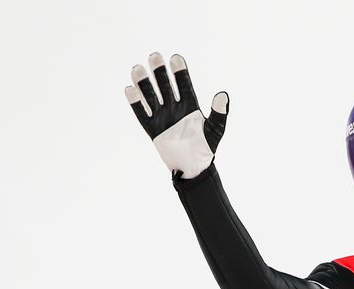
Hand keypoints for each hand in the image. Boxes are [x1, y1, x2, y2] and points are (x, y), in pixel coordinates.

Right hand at [125, 52, 228, 178]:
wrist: (194, 167)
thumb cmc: (207, 148)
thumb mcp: (215, 129)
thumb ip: (219, 112)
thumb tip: (223, 94)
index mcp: (190, 105)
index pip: (184, 84)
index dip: (180, 72)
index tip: (176, 58)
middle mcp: (174, 107)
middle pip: (164, 86)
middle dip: (159, 72)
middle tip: (154, 56)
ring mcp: (162, 116)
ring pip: (151, 96)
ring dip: (144, 83)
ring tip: (137, 68)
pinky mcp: (152, 128)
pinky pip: (142, 113)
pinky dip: (136, 103)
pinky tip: (130, 89)